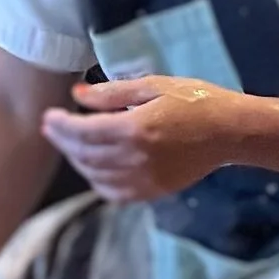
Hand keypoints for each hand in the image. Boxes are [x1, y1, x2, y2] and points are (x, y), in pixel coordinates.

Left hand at [41, 75, 246, 201]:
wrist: (230, 132)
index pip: (82, 132)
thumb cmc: (195, 100)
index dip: (61, 125)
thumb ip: (112, 93)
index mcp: (135, 129)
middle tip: (52, 128)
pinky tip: (92, 167)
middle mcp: (136, 159)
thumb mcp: (154, 85)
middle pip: (84, 155)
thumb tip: (76, 95)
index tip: (48, 116)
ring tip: (70, 144)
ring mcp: (144, 179)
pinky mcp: (154, 191)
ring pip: (95, 175)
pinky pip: (114, 193)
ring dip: (77, 160)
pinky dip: (96, 181)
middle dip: (63, 141)